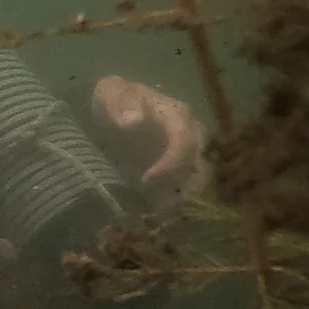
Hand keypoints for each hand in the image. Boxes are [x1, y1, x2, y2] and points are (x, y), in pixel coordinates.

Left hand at [91, 75, 203, 203]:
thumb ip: (122, 104)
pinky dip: (174, 201)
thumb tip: (133, 121)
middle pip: (197, 164)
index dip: (170, 163)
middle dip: (179, 186)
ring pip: (196, 179)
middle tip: (154, 205)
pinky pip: (186, 187)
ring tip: (155, 213)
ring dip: (179, 198)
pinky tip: (155, 214)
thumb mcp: (112, 94)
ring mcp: (187, 152)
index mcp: (177, 115)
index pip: (184, 141)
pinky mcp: (180, 167)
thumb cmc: (114, 99)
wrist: (111, 109)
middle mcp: (190, 134)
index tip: (146, 180)